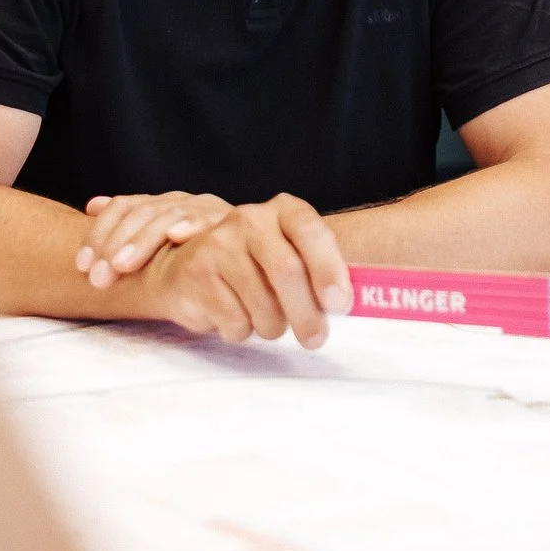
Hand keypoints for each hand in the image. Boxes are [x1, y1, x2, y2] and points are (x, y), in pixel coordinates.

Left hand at [76, 191, 234, 287]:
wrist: (251, 252)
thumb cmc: (198, 255)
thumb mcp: (161, 243)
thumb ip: (129, 225)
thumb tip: (92, 206)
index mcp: (160, 204)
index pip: (123, 207)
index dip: (98, 234)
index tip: (82, 266)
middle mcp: (180, 201)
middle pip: (140, 214)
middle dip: (113, 246)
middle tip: (97, 278)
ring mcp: (205, 208)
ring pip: (167, 217)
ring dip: (142, 242)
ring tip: (121, 266)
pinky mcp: (230, 221)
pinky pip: (209, 219)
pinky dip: (192, 224)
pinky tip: (177, 236)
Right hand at [135, 194, 352, 349]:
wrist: (190, 266)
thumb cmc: (258, 266)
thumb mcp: (292, 255)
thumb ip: (323, 272)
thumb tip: (359, 304)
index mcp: (283, 211)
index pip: (311, 231)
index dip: (328, 269)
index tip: (340, 304)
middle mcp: (249, 220)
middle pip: (287, 272)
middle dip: (307, 314)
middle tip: (316, 339)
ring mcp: (219, 245)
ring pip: (262, 305)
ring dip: (273, 327)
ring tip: (269, 320)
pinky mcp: (197, 274)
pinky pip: (235, 320)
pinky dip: (244, 331)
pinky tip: (238, 315)